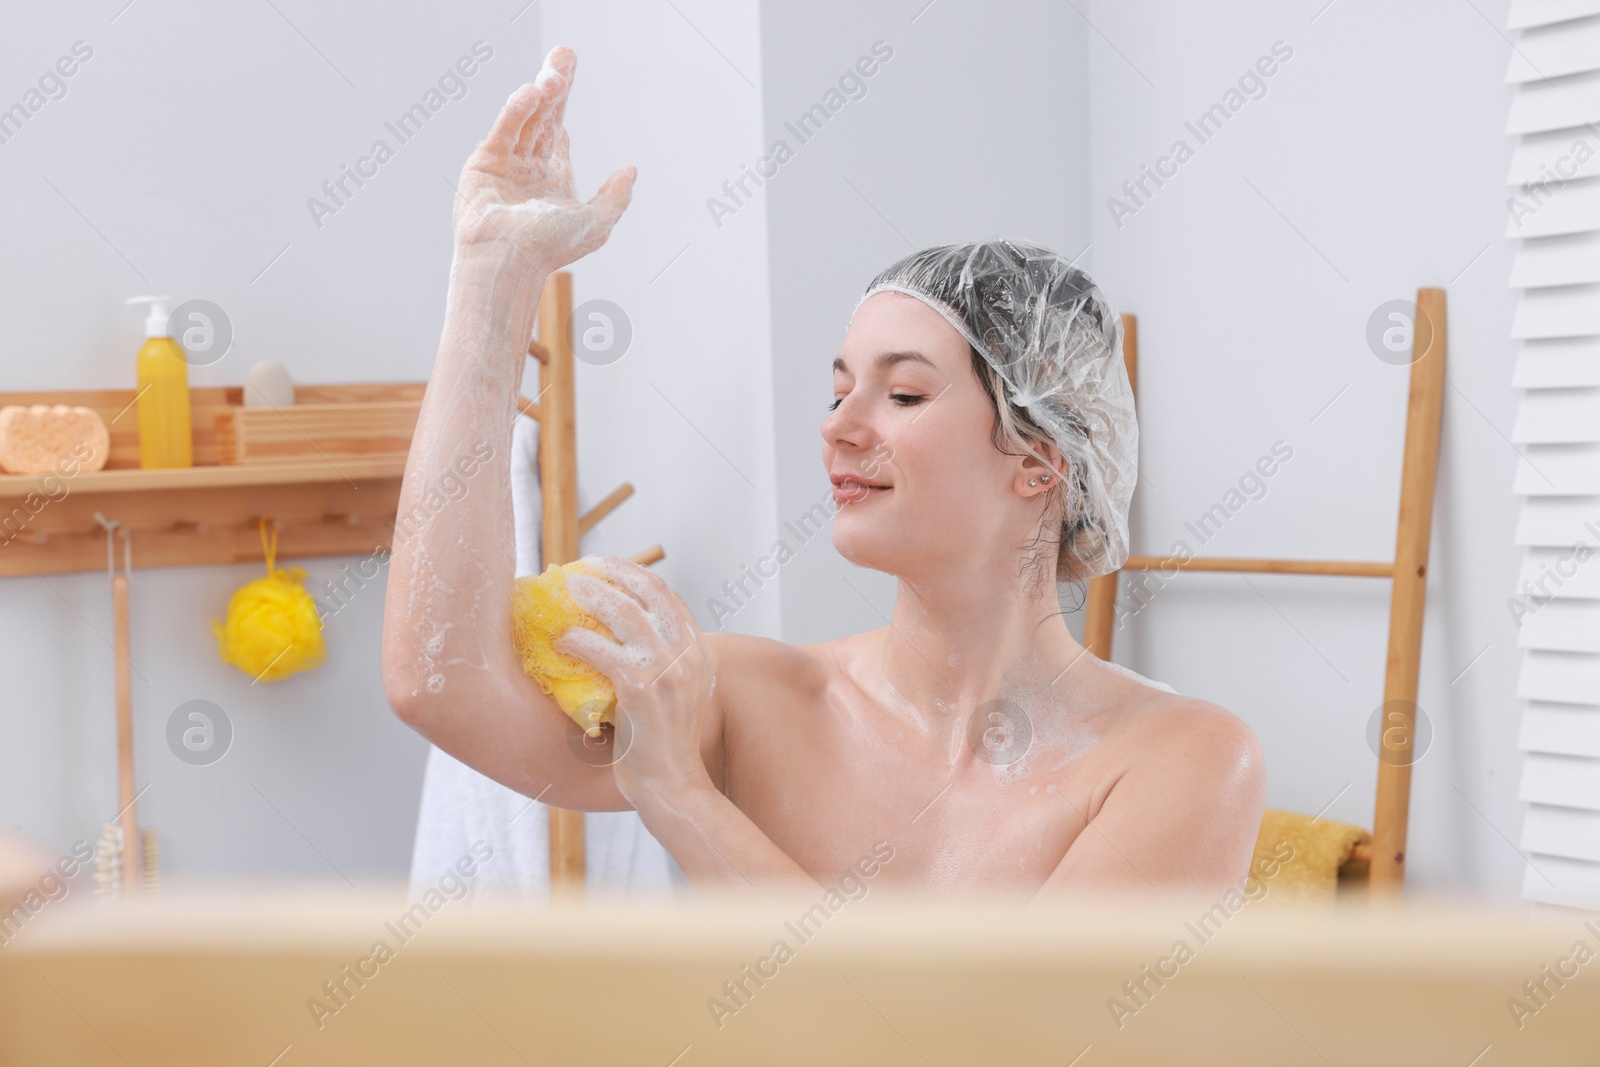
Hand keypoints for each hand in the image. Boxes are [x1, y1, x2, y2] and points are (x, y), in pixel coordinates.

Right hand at [452, 45, 635, 274]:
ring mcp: (505, 164)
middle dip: (556, 83)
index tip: (566, 77)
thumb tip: (631, 169)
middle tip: (565, 52)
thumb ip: (616, 195)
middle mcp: (528, 168)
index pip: (558, 132)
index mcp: (552, 179)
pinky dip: (516, 111)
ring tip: (556, 74)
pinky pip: (504, 130)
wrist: (511, 263)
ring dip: (541, 94)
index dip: (563, 105)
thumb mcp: (597, 223)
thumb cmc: (550, 249)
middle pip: (544, 115)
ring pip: (526, 118)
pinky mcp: (484, 164)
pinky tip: (533, 93)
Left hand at [554, 556, 717, 800]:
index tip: (610, 567)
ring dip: (591, 595)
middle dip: (614, 572)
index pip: (670, 598)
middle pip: (649, 593)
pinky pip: (600, 650)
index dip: (637, 576)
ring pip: (624, 613)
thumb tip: (629, 637)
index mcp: (700, 654)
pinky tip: (560, 640)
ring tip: (566, 591)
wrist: (673, 786)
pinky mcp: (640, 689)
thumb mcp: (681, 696)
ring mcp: (666, 671)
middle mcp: (688, 655)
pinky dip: (576, 639)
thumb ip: (667, 664)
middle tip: (583, 569)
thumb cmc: (666, 746)